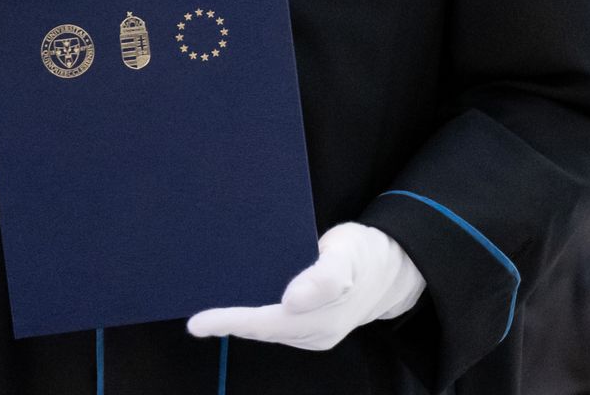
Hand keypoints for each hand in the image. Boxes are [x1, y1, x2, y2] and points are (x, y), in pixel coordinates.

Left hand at [186, 223, 424, 351]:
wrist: (395, 269)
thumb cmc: (368, 255)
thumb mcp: (348, 254)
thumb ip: (323, 277)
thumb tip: (291, 301)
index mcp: (320, 318)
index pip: (263, 323)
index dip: (228, 322)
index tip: (196, 323)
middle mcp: (313, 333)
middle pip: (260, 329)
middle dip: (227, 322)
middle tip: (194, 311)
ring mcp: (313, 334)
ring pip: (267, 329)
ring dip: (239, 319)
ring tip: (209, 305)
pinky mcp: (313, 328)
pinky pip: (276, 325)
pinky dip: (255, 316)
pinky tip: (241, 300)